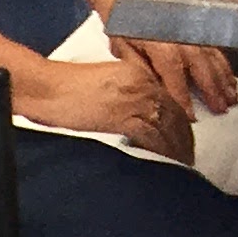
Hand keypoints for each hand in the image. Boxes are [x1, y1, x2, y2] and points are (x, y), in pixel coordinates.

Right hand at [13, 49, 196, 155]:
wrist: (49, 89)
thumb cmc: (66, 89)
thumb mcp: (103, 83)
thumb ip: (123, 94)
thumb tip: (132, 116)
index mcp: (137, 73)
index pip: (167, 98)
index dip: (179, 119)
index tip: (183, 135)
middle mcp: (141, 83)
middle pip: (173, 112)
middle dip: (183, 136)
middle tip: (188, 155)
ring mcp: (134, 100)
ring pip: (166, 125)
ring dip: (177, 147)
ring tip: (182, 163)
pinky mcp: (123, 117)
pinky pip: (151, 136)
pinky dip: (162, 150)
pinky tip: (167, 162)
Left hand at [113, 22, 237, 113]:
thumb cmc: (124, 28)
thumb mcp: (124, 52)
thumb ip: (141, 73)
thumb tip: (155, 95)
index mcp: (161, 46)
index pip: (175, 77)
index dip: (183, 98)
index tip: (191, 117)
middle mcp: (181, 38)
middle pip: (201, 67)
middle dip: (213, 90)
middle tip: (223, 109)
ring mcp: (191, 32)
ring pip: (212, 58)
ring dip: (224, 79)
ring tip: (232, 98)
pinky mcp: (197, 29)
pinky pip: (214, 48)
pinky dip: (224, 65)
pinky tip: (230, 79)